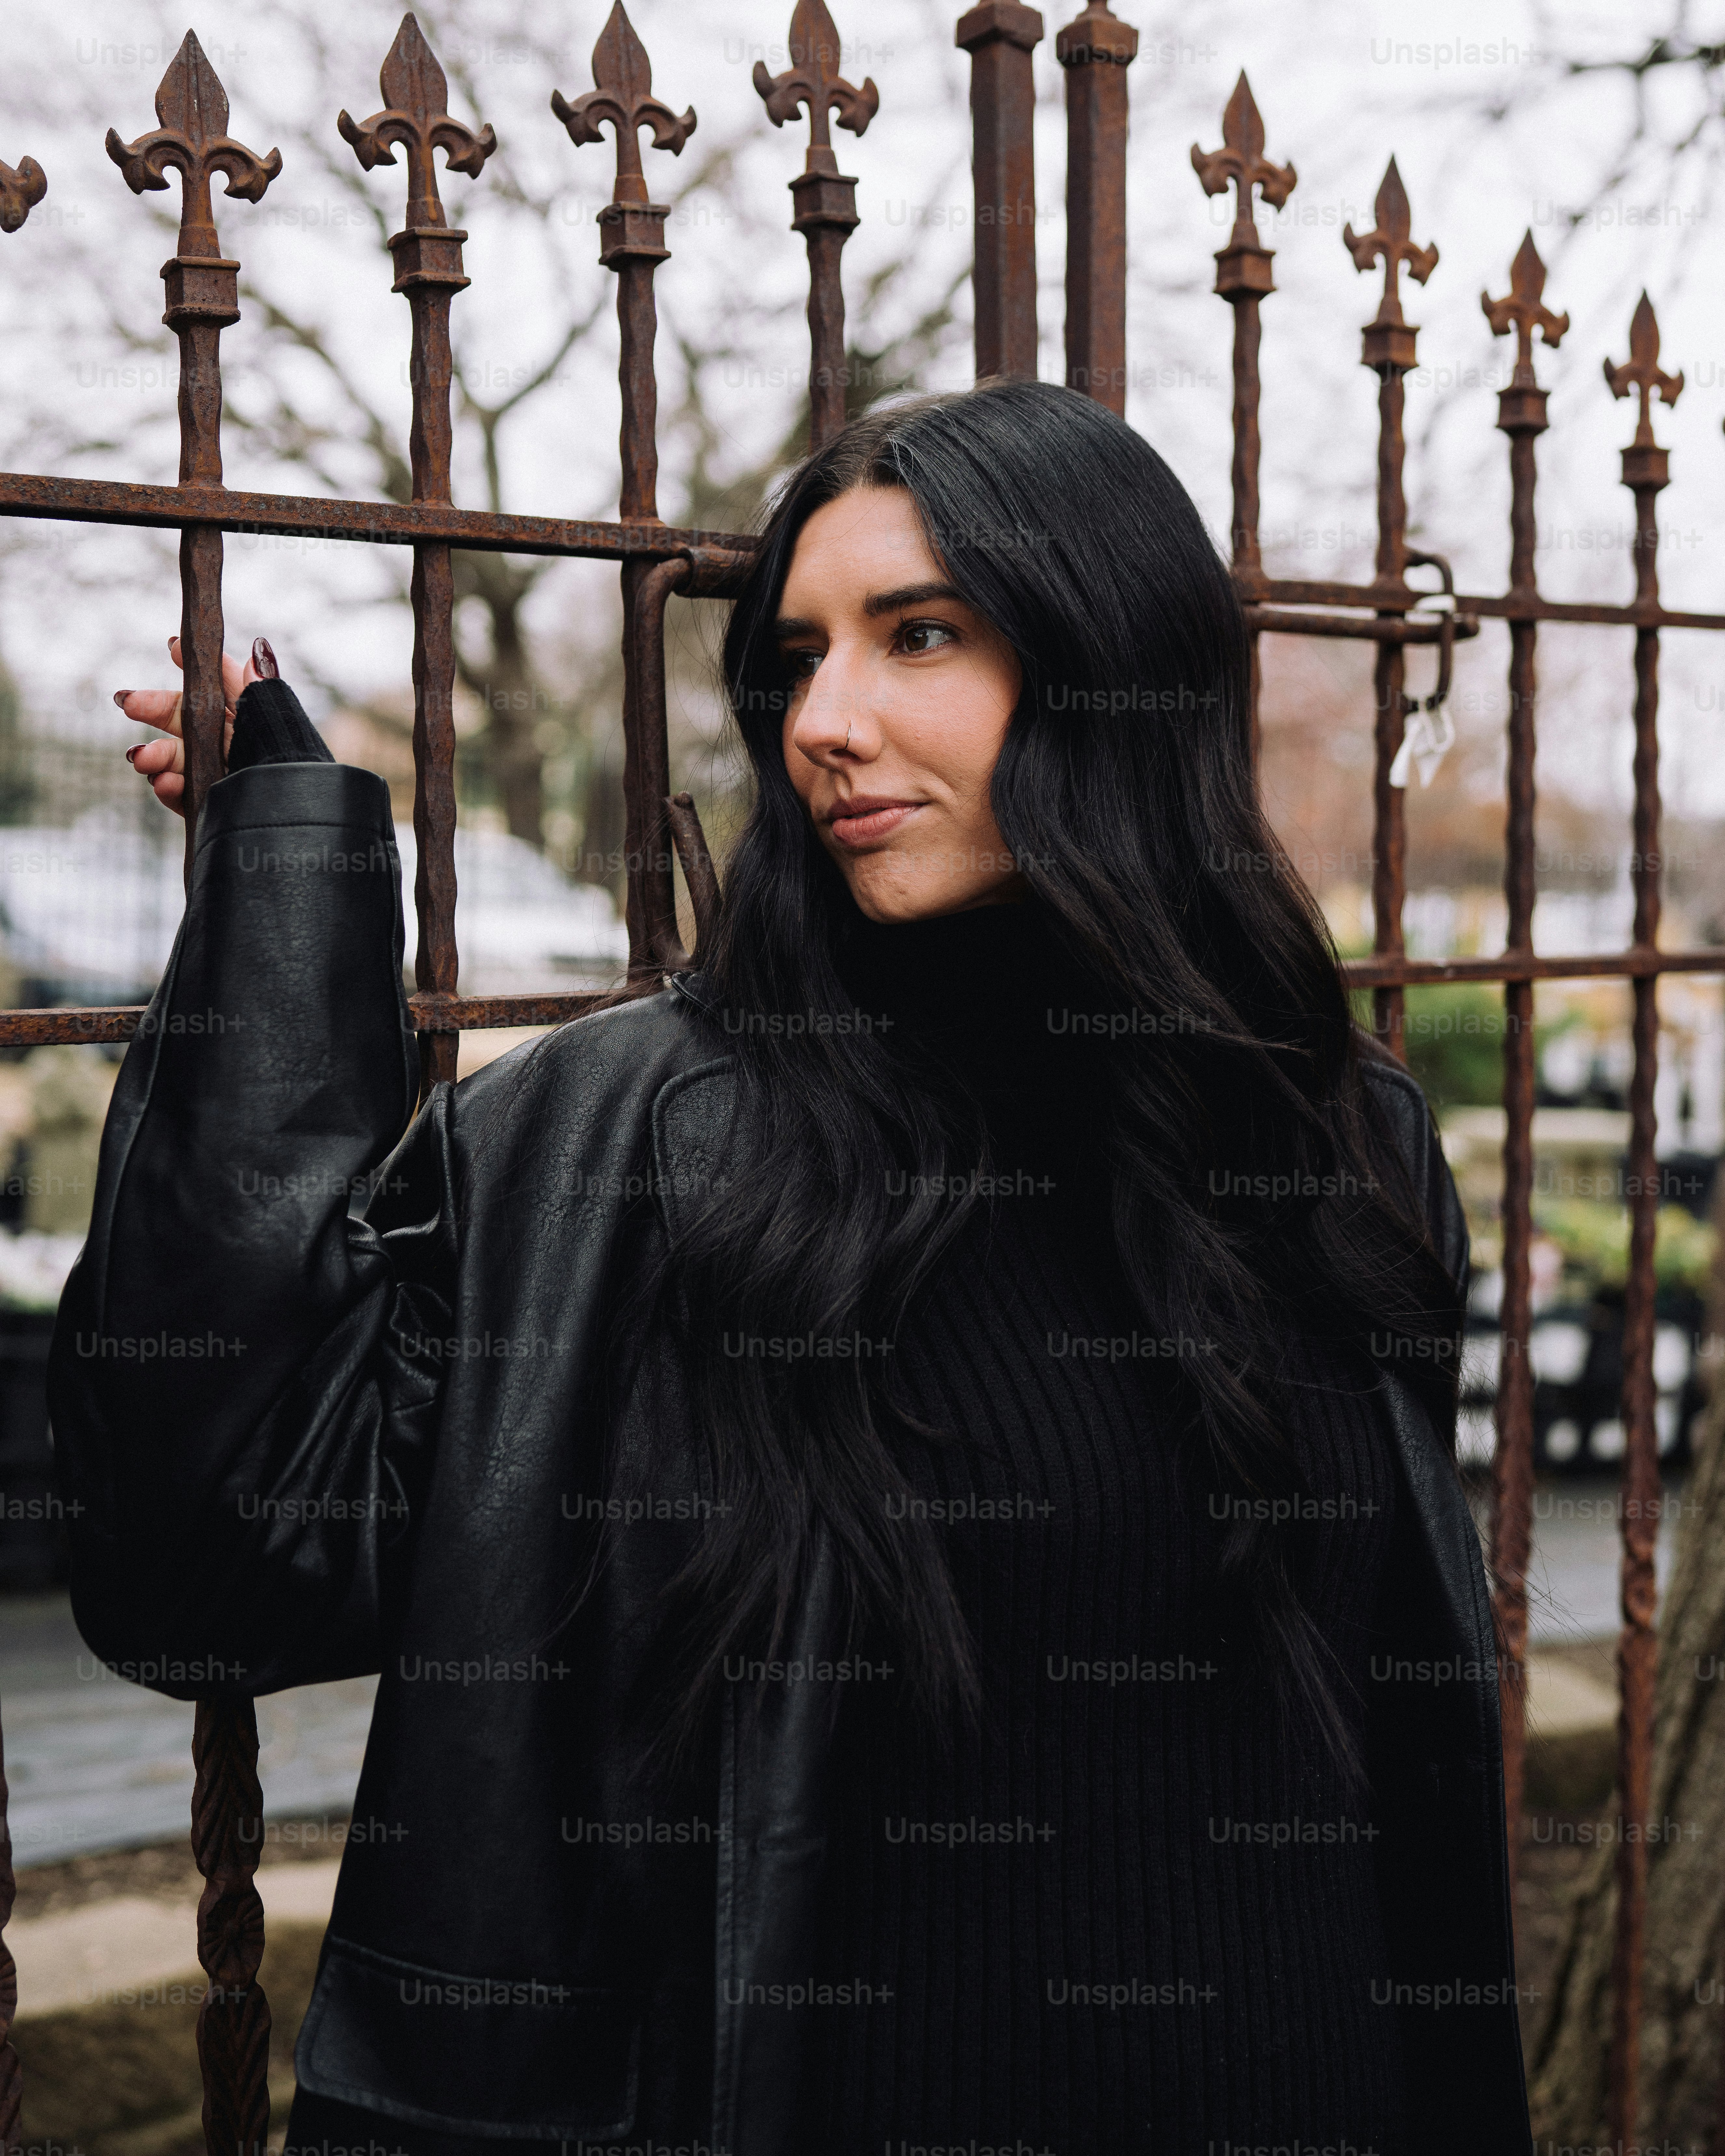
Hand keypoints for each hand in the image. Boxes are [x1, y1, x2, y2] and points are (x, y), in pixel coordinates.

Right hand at [115, 635, 276, 816]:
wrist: (295, 824)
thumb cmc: (292, 769)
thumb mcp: (278, 726)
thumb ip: (264, 691)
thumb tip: (261, 649)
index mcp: (253, 720)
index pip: (220, 685)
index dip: (197, 666)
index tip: (173, 646)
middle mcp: (235, 746)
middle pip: (186, 720)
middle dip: (156, 709)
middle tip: (127, 703)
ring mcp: (221, 777)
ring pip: (178, 759)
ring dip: (155, 755)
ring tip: (142, 758)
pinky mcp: (214, 809)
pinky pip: (184, 796)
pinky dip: (169, 789)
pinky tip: (163, 784)